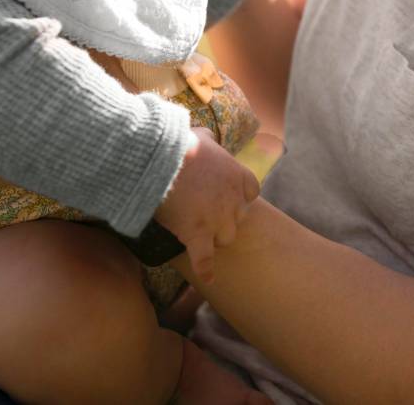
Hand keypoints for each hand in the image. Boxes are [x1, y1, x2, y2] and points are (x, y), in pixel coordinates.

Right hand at [155, 127, 259, 283]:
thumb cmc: (180, 145)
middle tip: (206, 212)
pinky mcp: (198, 234)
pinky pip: (205, 258)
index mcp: (238, 175)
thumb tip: (207, 136)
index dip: (240, 196)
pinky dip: (206, 268)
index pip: (251, 191)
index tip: (228, 197)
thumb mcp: (200, 136)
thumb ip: (208, 139)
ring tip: (197, 232)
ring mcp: (218, 219)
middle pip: (238, 217)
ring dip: (214, 236)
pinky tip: (208, 277)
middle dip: (225, 217)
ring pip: (226, 237)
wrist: (162, 160)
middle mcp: (233, 200)